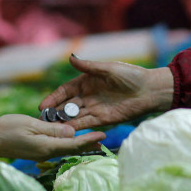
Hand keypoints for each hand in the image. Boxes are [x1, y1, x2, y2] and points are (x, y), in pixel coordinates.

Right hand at [0, 114, 106, 160]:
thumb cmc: (6, 129)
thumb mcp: (30, 125)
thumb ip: (51, 129)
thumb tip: (71, 132)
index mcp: (47, 146)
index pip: (73, 144)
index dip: (89, 140)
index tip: (103, 135)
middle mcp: (47, 152)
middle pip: (72, 147)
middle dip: (88, 143)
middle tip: (103, 137)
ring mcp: (41, 152)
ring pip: (65, 147)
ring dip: (79, 142)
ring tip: (92, 137)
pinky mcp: (36, 150)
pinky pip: (56, 145)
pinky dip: (67, 141)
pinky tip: (71, 136)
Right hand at [38, 54, 174, 129]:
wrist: (149, 90)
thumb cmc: (131, 75)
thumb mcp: (108, 69)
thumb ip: (89, 67)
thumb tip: (70, 57)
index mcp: (86, 82)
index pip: (65, 91)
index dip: (53, 98)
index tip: (42, 106)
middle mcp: (88, 96)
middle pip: (66, 106)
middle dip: (54, 113)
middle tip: (41, 121)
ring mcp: (95, 109)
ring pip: (74, 117)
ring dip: (62, 123)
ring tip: (49, 130)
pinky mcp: (103, 120)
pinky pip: (86, 124)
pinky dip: (76, 128)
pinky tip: (65, 133)